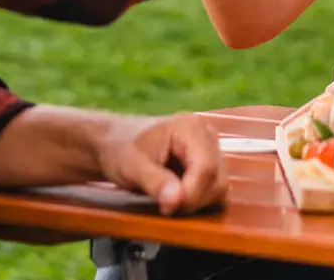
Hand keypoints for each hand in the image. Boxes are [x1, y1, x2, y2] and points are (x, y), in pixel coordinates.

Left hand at [93, 112, 227, 215]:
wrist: (115, 143)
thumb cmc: (120, 149)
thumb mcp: (131, 167)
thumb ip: (156, 183)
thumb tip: (177, 200)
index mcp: (191, 127)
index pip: (206, 169)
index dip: (190, 194)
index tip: (167, 207)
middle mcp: (206, 134)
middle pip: (217, 180)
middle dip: (193, 199)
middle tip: (165, 204)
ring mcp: (209, 148)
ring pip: (218, 187)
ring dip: (195, 201)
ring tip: (168, 197)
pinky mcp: (207, 161)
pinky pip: (213, 188)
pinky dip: (197, 198)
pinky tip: (176, 194)